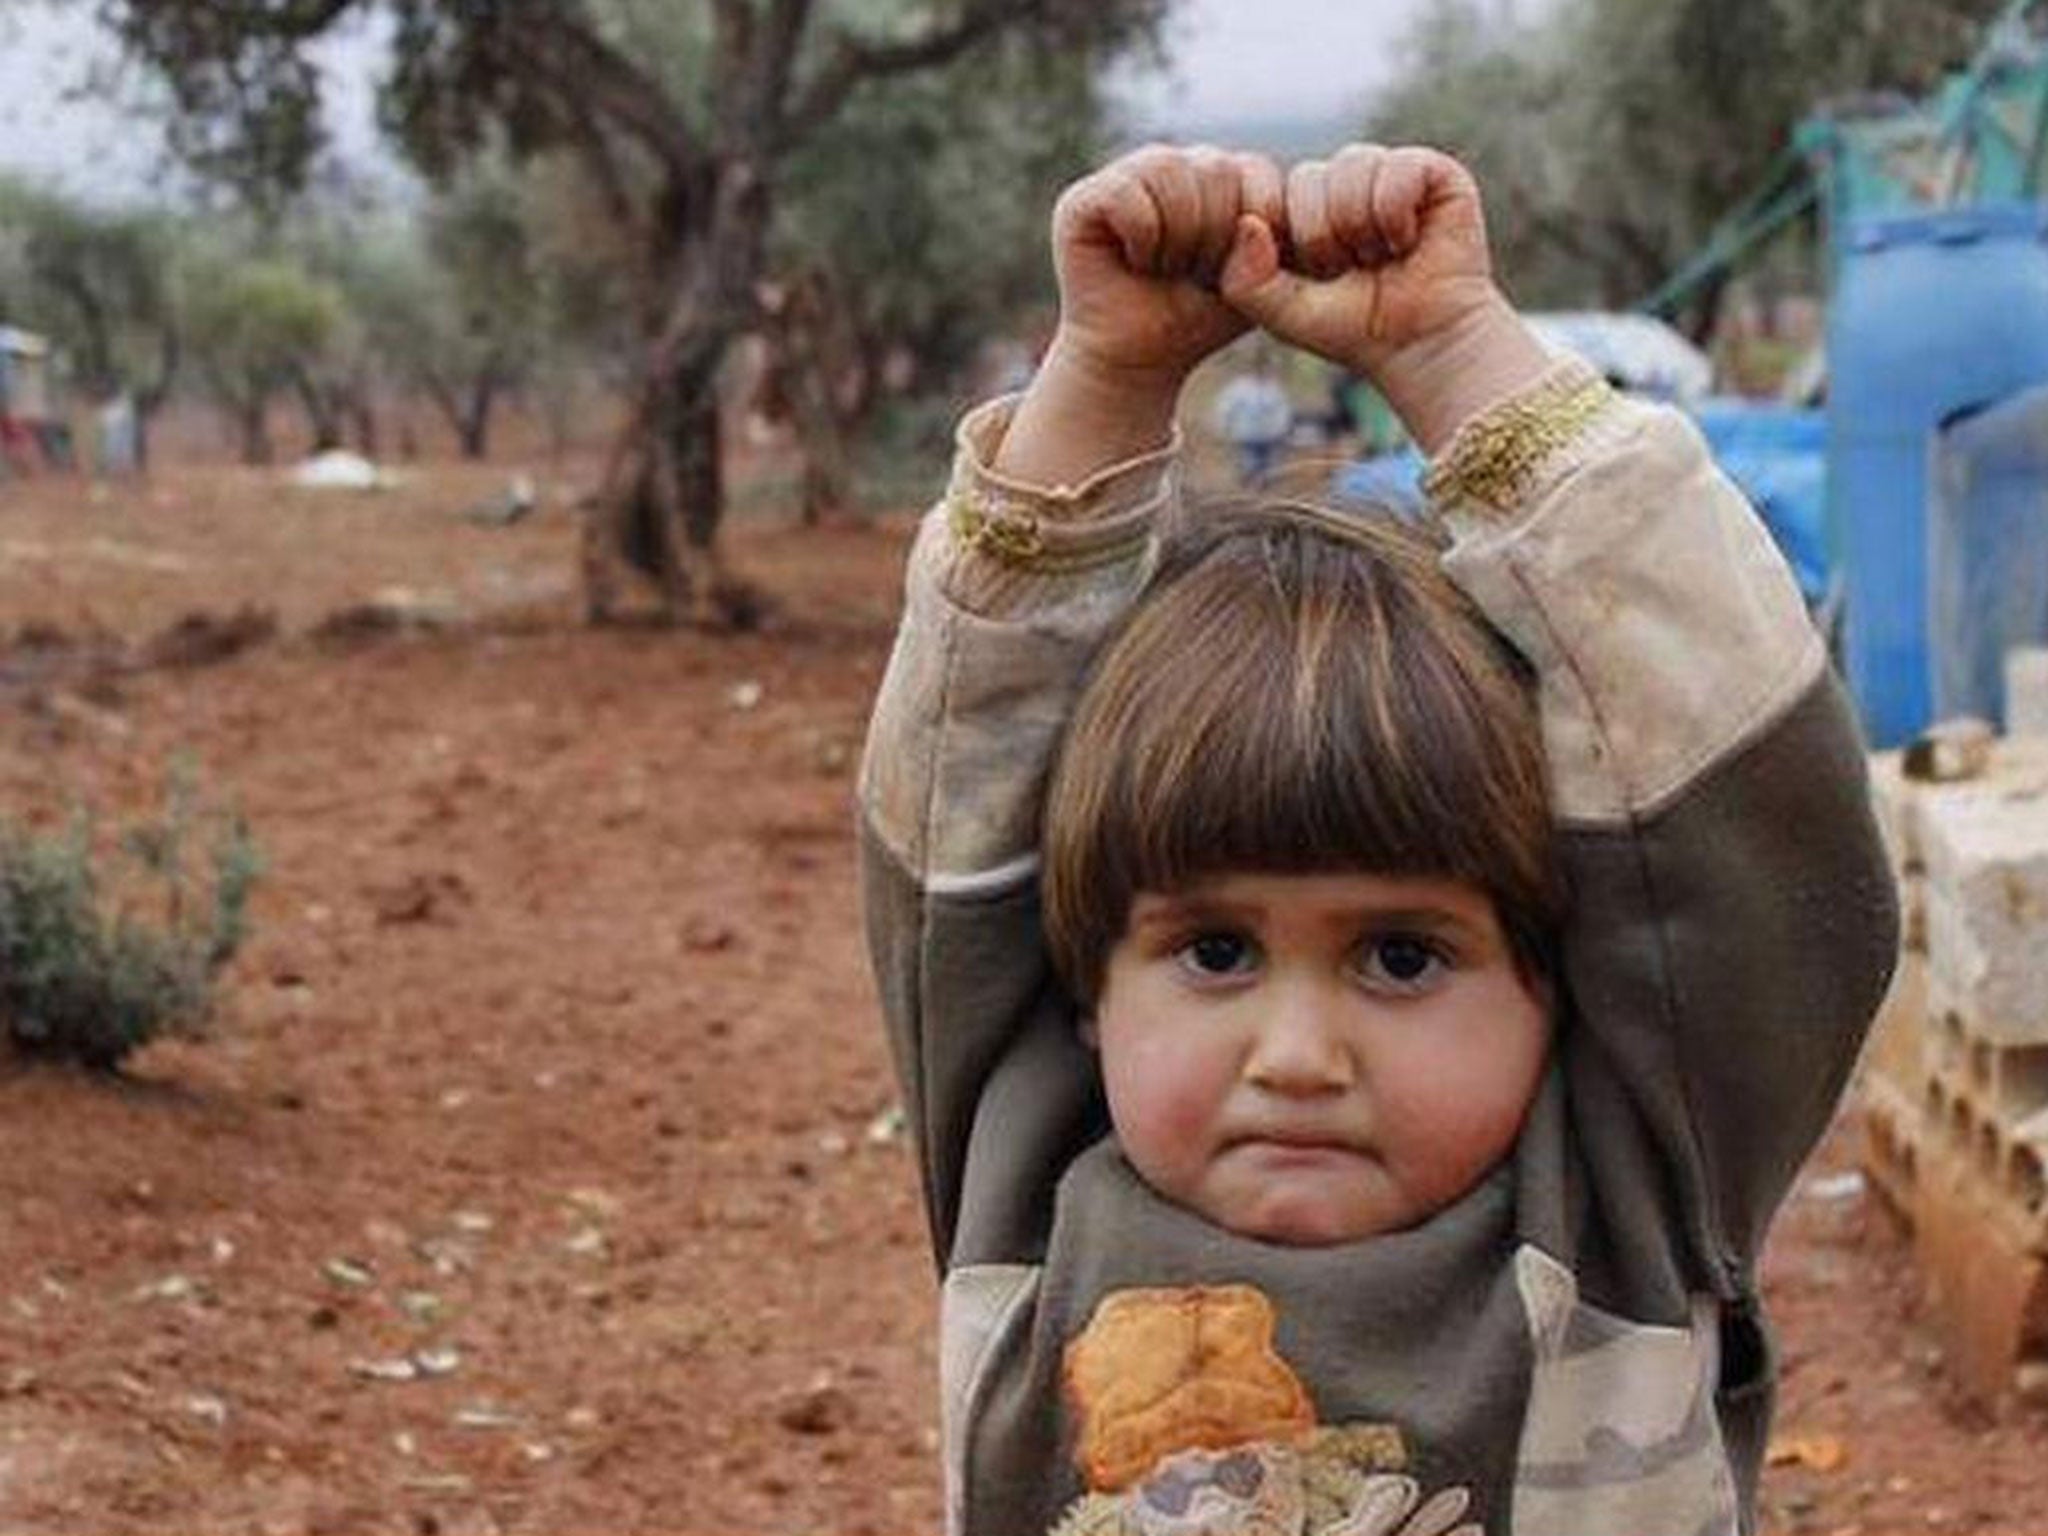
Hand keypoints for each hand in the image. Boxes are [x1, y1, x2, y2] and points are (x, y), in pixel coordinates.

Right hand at [996, 146, 1282, 483]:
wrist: (1140, 358)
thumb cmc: (1198, 318)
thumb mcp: (1254, 283)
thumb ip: (1270, 250)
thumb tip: (1251, 226)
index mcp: (1219, 175)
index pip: (1256, 171)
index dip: (1253, 228)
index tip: (1234, 272)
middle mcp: (1174, 165)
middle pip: (1215, 168)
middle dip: (1214, 238)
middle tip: (1192, 273)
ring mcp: (1127, 175)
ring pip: (1171, 172)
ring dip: (1178, 238)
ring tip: (1166, 267)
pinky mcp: (1083, 200)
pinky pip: (1127, 195)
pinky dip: (1141, 238)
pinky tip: (1135, 261)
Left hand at [1221, 145, 1549, 450]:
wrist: (1422, 344)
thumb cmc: (1353, 329)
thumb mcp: (1282, 313)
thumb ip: (1245, 280)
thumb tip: (1248, 223)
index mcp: (1306, 207)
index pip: (1275, 192)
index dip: (1296, 243)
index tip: (1321, 277)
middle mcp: (1345, 182)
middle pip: (1308, 178)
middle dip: (1327, 238)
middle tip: (1357, 268)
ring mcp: (1388, 172)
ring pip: (1350, 166)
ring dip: (1362, 228)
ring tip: (1383, 255)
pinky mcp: (1432, 171)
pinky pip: (1396, 169)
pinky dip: (1396, 215)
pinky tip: (1409, 240)